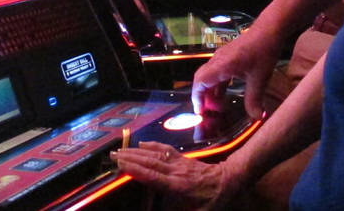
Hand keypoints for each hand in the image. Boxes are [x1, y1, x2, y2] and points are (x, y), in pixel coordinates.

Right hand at [111, 141, 241, 210]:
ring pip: (155, 154)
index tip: (121, 165)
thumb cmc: (216, 200)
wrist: (232, 179)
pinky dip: (152, 146)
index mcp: (178, 186)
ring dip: (137, 151)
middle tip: (112, 154)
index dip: (136, 170)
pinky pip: (165, 150)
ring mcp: (180, 163)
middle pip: (150, 162)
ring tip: (121, 149)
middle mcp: (176, 172)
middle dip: (130, 158)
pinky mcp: (184, 159)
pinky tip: (142, 144)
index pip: (153, 176)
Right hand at [191, 24, 281, 118]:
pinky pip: (217, 71)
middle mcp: (218, 60)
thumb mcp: (260, 78)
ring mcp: (222, 56)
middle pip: (201, 79)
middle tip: (210, 113)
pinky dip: (218, 84)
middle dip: (203, 97)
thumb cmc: (264, 51)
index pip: (200, 82)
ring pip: (209, 75)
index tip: (200, 112)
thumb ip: (255, 99)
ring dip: (211, 91)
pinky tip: (227, 91)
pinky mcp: (228, 55)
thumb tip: (257, 118)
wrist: (270, 29)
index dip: (197, 98)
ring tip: (220, 106)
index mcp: (222, 65)